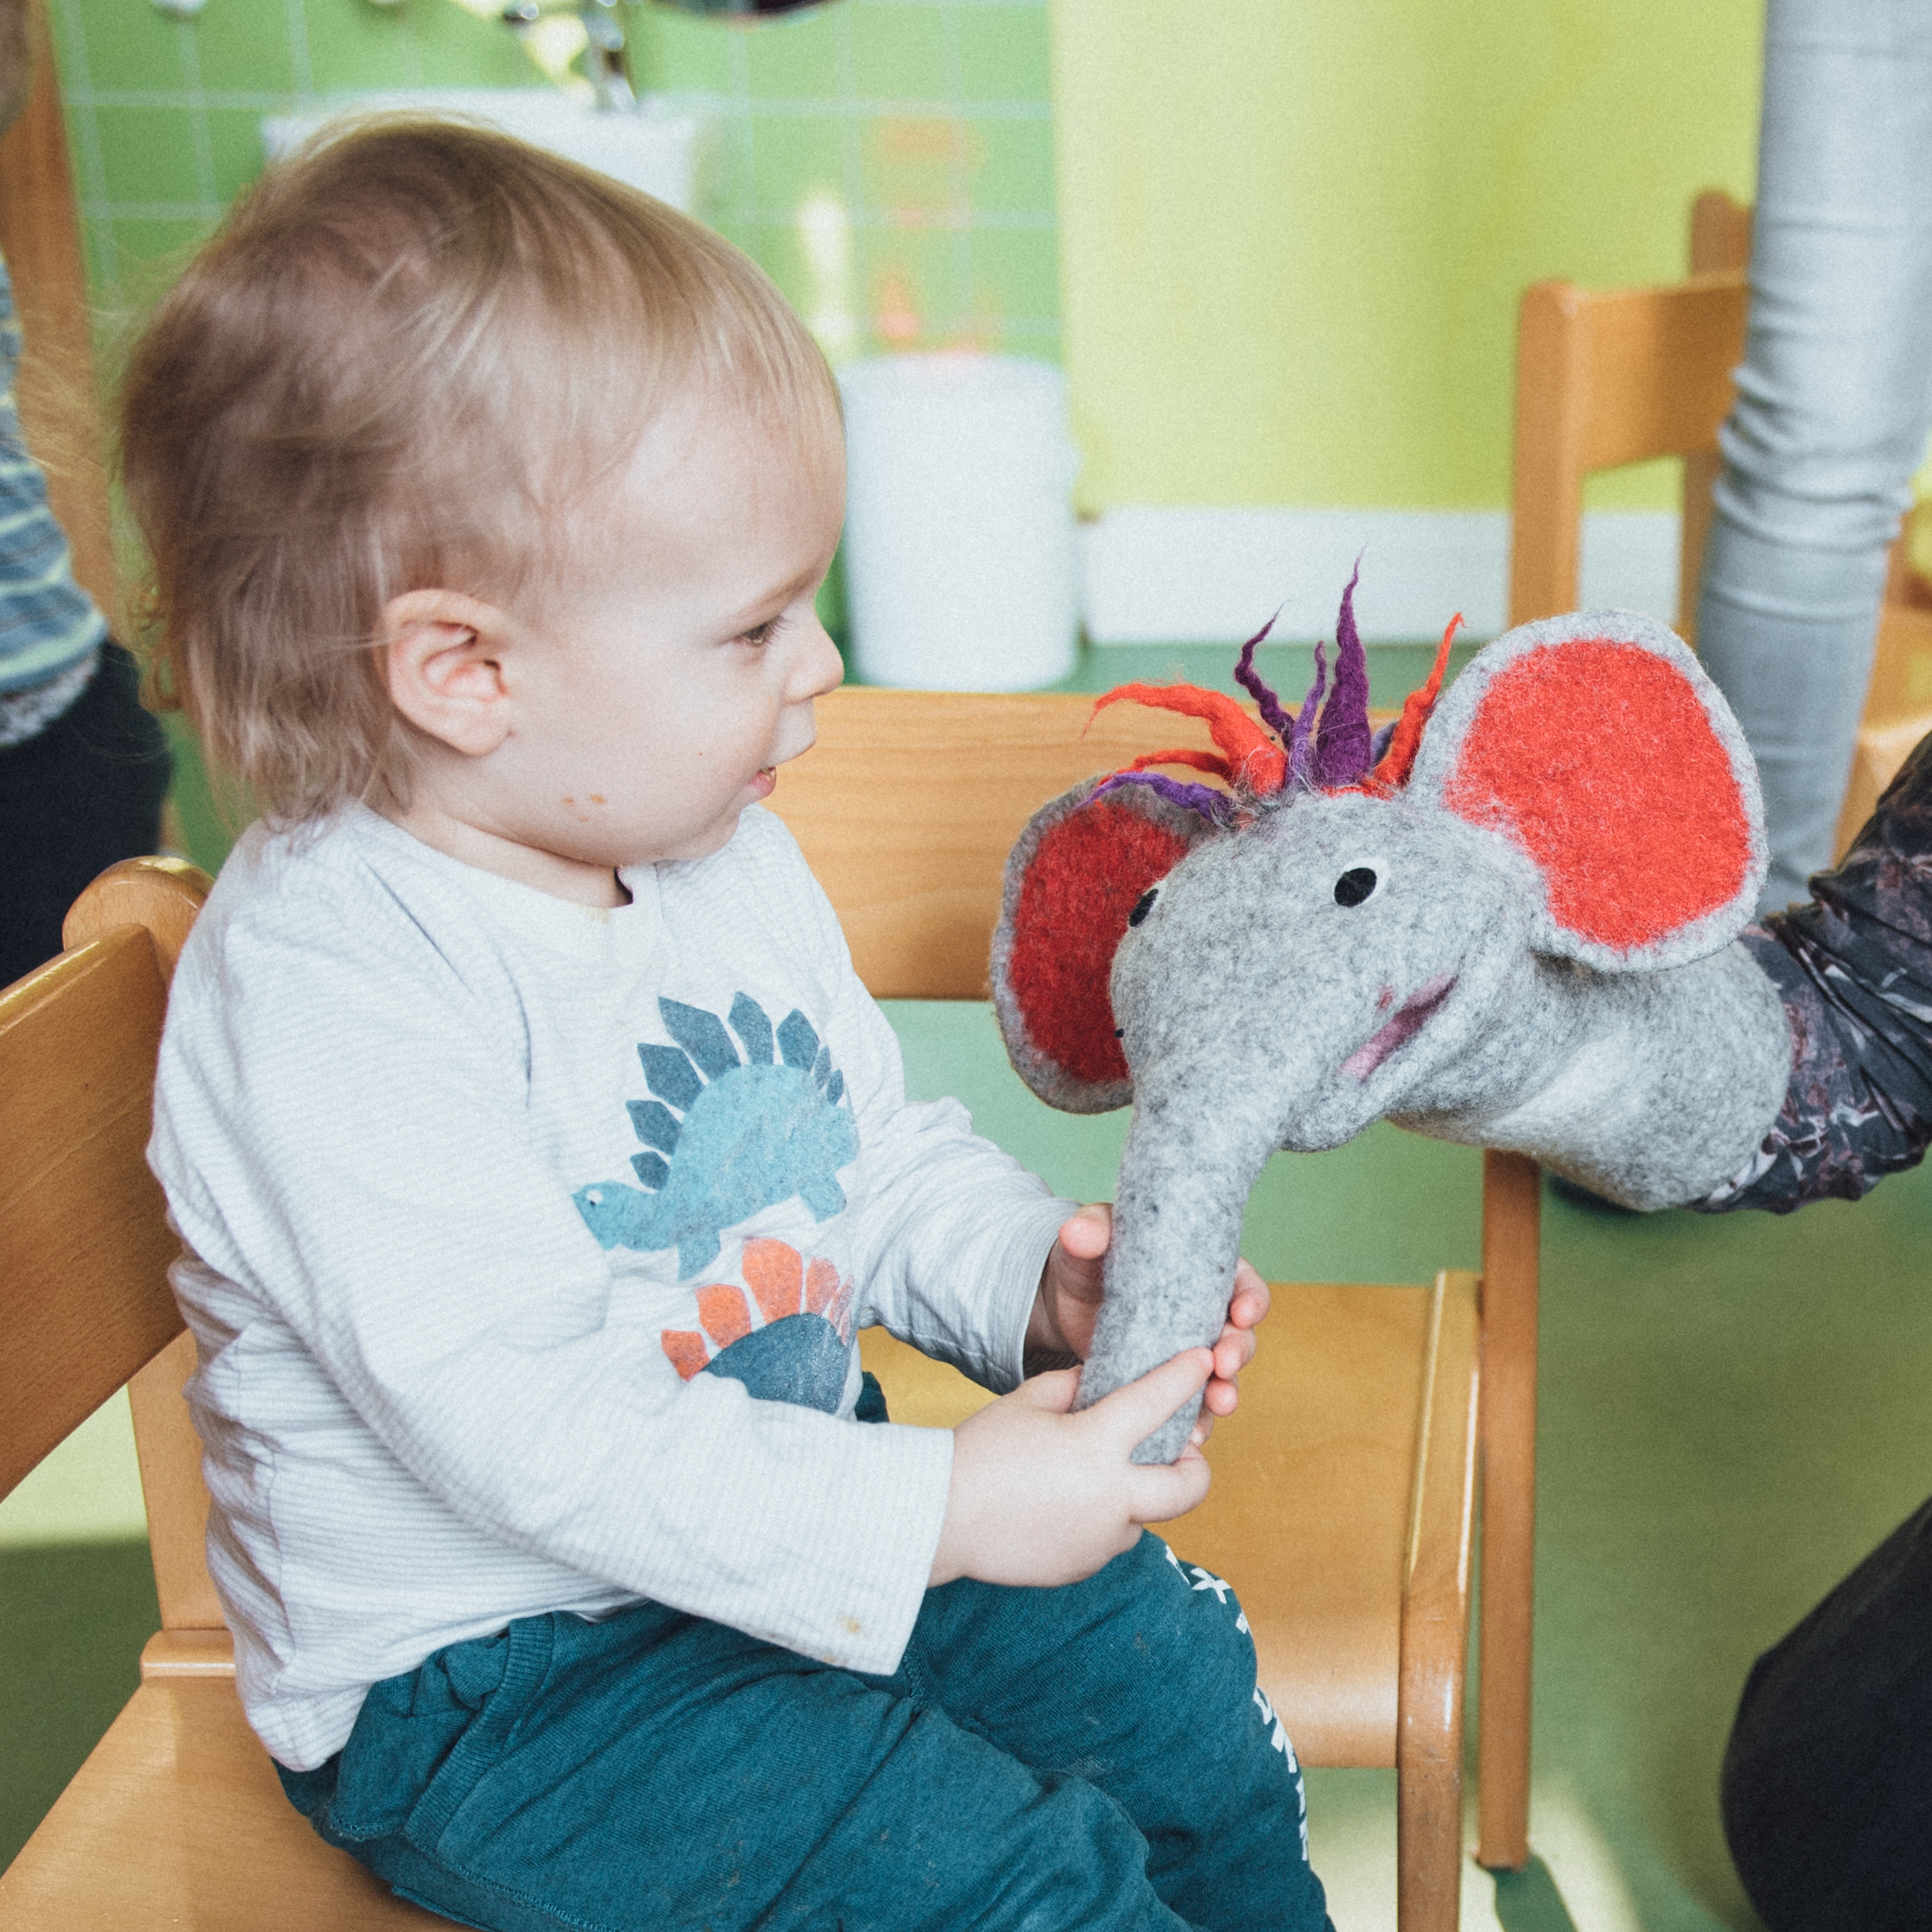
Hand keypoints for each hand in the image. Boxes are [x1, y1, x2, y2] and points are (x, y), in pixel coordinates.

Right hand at [928, 1350, 1213, 1586]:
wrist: (938, 1519)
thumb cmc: (979, 1452)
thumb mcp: (1025, 1402)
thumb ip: (1071, 1386)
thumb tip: (1097, 1384)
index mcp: (1096, 1445)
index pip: (1157, 1402)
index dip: (1185, 1377)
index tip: (1201, 1363)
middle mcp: (1111, 1497)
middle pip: (1190, 1487)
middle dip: (1197, 1465)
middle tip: (1182, 1450)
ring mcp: (1101, 1539)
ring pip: (1147, 1516)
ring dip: (1139, 1494)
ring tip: (1099, 1476)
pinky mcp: (1084, 1566)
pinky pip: (1110, 1539)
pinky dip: (1103, 1519)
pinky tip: (1066, 1504)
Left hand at [1029, 1204, 1270, 1441]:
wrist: (1059, 1306)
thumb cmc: (1085, 1262)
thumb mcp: (1088, 1243)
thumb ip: (1089, 1231)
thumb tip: (1078, 1230)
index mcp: (1200, 1272)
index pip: (1241, 1282)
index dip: (1251, 1298)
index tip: (1243, 1312)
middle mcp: (1202, 1315)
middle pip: (1239, 1335)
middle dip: (1238, 1351)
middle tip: (1223, 1364)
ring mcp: (1185, 1354)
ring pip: (1222, 1377)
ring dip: (1226, 1391)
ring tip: (1217, 1404)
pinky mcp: (1165, 1385)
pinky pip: (1189, 1408)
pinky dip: (1194, 1422)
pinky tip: (1187, 1435)